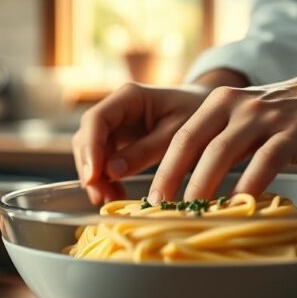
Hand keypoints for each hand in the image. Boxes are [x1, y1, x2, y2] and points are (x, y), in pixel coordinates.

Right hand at [72, 69, 247, 204]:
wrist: (209, 111)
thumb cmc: (197, 114)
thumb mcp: (177, 133)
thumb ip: (145, 151)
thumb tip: (111, 171)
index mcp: (129, 97)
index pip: (97, 119)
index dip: (91, 148)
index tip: (93, 176)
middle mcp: (116, 109)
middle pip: (87, 137)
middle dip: (90, 168)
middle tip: (101, 197)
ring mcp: (115, 126)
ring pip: (91, 152)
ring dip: (96, 178)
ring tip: (110, 201)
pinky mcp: (119, 142)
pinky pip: (104, 162)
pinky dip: (107, 180)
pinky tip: (116, 196)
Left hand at [148, 60, 296, 201]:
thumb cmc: (289, 116)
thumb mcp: (246, 120)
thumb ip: (221, 144)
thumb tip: (191, 187)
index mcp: (218, 102)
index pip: (181, 137)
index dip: (162, 168)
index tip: (149, 198)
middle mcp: (235, 105)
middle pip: (193, 143)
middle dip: (172, 178)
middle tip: (159, 208)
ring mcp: (264, 118)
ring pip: (223, 153)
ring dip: (203, 185)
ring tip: (191, 212)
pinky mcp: (292, 134)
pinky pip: (265, 162)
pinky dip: (249, 186)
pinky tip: (240, 206)